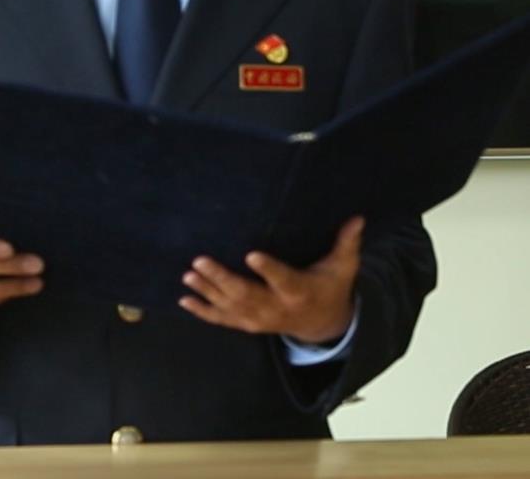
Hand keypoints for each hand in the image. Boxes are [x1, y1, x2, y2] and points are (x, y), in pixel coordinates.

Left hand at [179, 216, 363, 343]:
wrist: (323, 324)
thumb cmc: (330, 286)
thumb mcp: (343, 267)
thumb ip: (346, 242)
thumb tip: (357, 217)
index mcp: (298, 290)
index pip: (282, 279)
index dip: (268, 270)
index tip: (251, 254)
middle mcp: (276, 307)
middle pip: (247, 294)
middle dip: (222, 279)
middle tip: (199, 262)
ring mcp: (260, 319)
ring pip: (231, 307)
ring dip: (207, 292)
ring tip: (188, 276)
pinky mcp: (249, 323)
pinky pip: (224, 319)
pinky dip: (203, 311)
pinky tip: (184, 300)